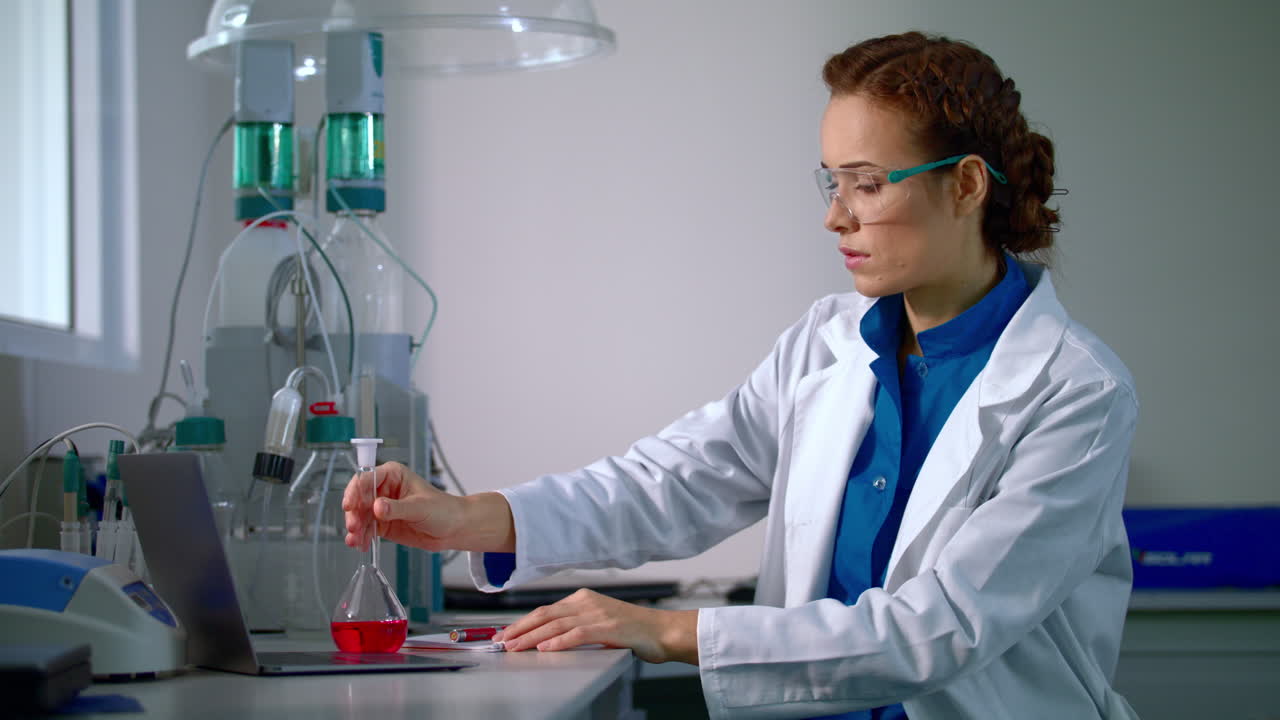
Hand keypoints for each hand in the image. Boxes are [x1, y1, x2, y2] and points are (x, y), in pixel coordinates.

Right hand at [341, 462, 464, 551]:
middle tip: (354, 527)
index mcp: (393, 475)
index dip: (355, 491)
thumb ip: (397, 508)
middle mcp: (384, 489)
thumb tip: (378, 507)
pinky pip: (366, 530)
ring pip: (360, 516)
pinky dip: (361, 537)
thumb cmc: (443, 509)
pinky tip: (360, 545)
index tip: (350, 505)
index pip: (367, 479)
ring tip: (355, 540)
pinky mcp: (382, 524)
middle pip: (358, 498)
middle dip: (353, 513)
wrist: (453, 529)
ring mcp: (381, 508)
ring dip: (355, 528)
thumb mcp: (420, 507)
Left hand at [495, 589, 698, 664]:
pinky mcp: (607, 627)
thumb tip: (548, 639)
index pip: (545, 610)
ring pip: (556, 625)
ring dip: (532, 637)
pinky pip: (577, 634)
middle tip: (501, 641)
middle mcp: (587, 602)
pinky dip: (559, 642)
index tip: (506, 634)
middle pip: (545, 615)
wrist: (663, 631)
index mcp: (583, 598)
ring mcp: (597, 613)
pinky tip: (546, 649)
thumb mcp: (599, 622)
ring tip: (515, 647)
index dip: (523, 622)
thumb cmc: (633, 630)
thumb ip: (576, 626)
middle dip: (520, 629)